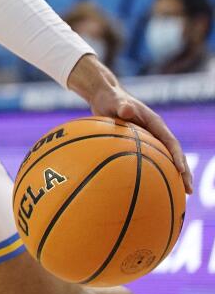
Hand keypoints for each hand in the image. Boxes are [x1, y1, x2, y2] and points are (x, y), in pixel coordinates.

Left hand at [68, 55, 192, 193]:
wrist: (105, 98)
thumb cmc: (110, 99)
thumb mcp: (114, 101)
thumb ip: (121, 106)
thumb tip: (126, 110)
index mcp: (155, 123)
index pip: (170, 142)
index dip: (177, 156)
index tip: (181, 171)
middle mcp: (156, 133)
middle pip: (174, 155)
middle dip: (184, 173)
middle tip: (188, 191)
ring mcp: (151, 139)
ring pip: (166, 160)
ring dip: (174, 176)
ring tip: (181, 195)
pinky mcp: (142, 145)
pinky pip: (151, 161)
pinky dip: (155, 173)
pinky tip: (151, 190)